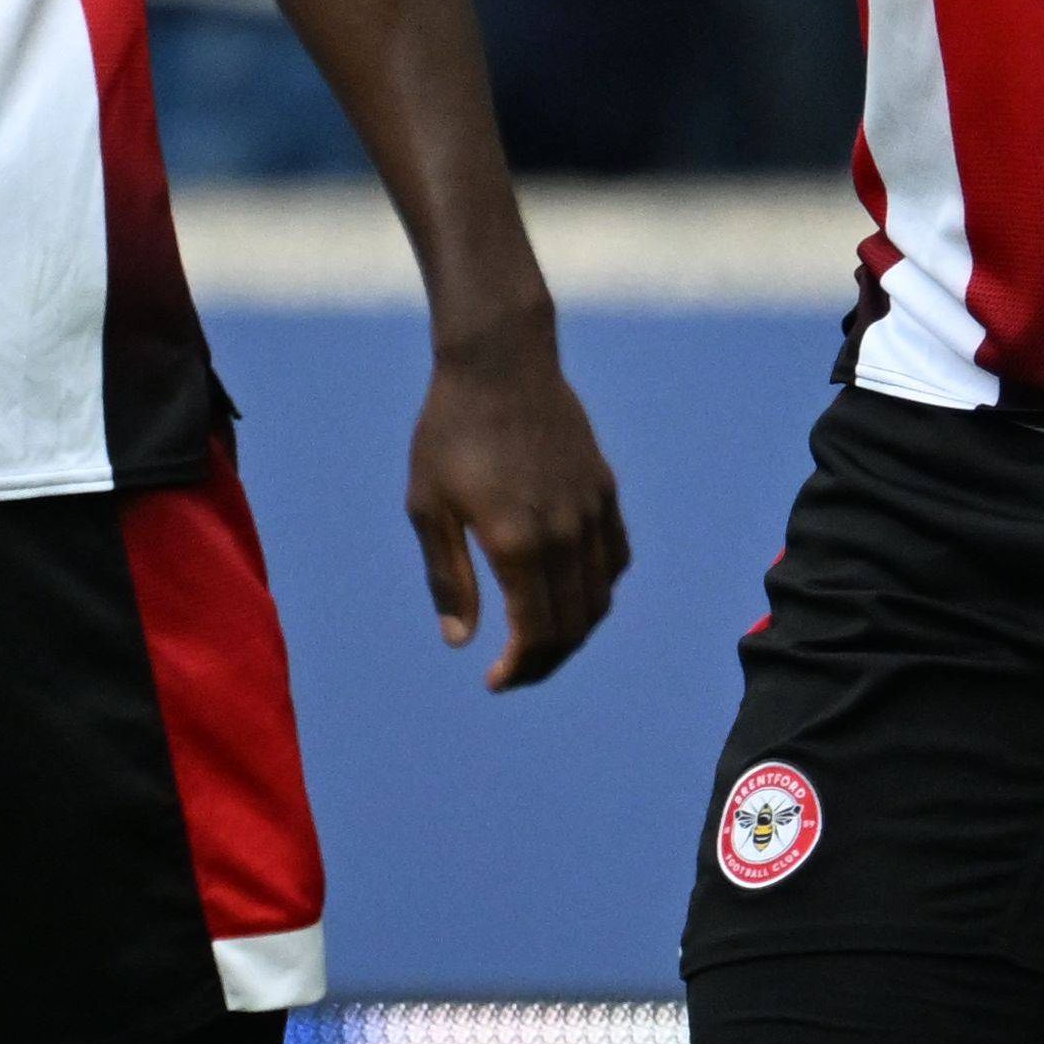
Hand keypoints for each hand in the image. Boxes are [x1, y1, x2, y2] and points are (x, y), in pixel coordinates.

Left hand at [402, 321, 626, 688]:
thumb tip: (462, 640)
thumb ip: (447, 578)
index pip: (536, 633)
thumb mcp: (428, 507)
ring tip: (540, 641)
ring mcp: (591, 511)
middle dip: (544, 661)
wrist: (500, 363)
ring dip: (574, 632)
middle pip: (573, 626)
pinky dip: (599, 589)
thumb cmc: (449, 432)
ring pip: (600, 597)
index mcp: (516, 543)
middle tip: (514, 671)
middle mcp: (563, 534)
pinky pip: (615, 558)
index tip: (495, 680)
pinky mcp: (604, 490)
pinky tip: (570, 593)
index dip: (520, 669)